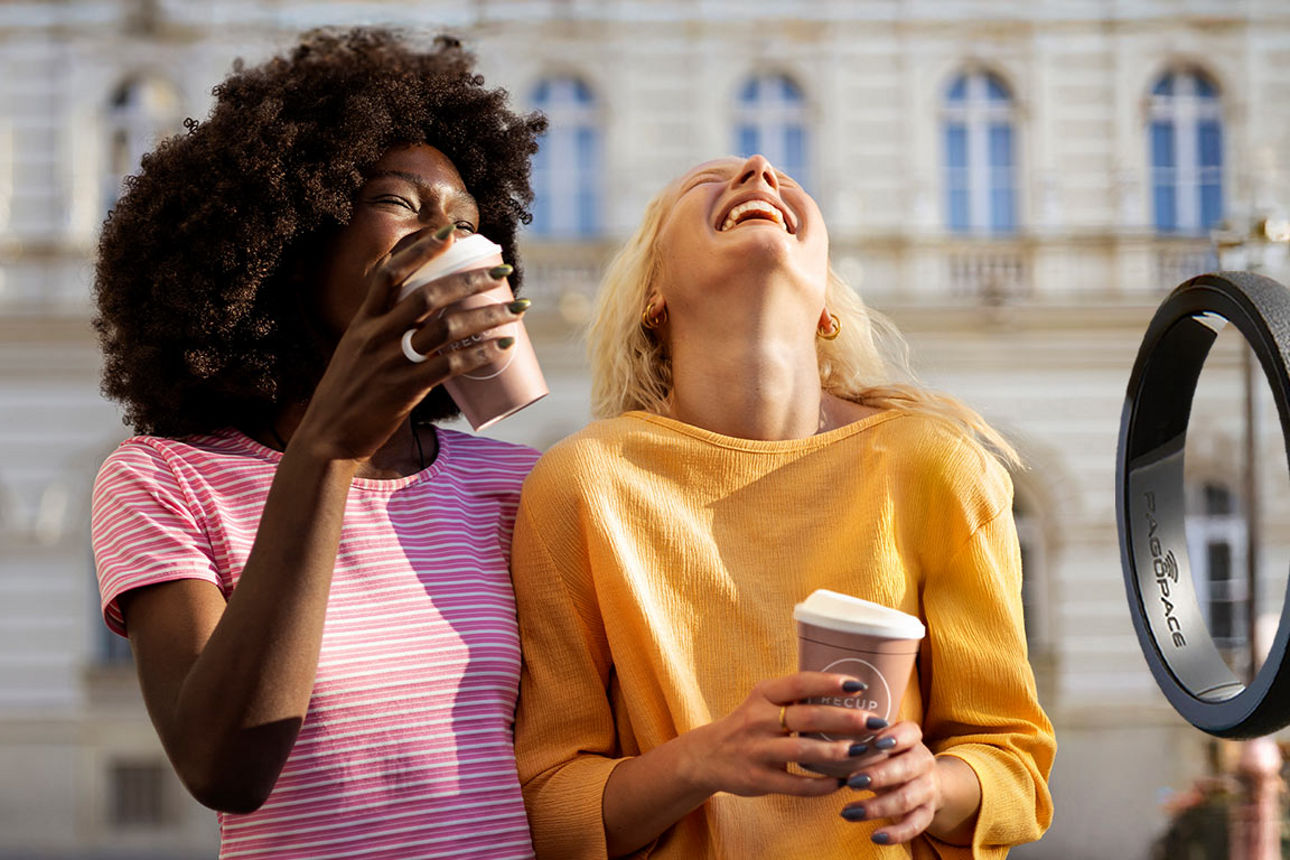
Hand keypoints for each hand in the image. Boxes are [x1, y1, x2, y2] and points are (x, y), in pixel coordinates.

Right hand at [293, 228, 524, 463]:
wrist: (326, 437)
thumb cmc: (347, 396)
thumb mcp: (356, 354)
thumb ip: (385, 337)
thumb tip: (425, 328)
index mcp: (362, 321)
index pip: (391, 272)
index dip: (421, 248)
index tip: (451, 232)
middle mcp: (376, 335)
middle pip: (430, 294)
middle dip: (471, 278)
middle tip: (503, 269)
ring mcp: (391, 361)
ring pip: (447, 327)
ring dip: (488, 314)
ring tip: (517, 308)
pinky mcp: (404, 388)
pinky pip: (450, 365)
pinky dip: (481, 353)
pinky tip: (503, 346)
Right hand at [681, 672, 884, 798]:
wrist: (708, 755)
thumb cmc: (748, 724)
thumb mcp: (763, 701)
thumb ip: (795, 696)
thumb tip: (848, 687)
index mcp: (763, 694)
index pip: (799, 683)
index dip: (829, 683)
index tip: (859, 685)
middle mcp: (758, 719)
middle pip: (807, 717)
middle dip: (844, 719)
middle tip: (875, 721)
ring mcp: (757, 750)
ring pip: (802, 751)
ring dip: (836, 752)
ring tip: (863, 752)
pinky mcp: (758, 779)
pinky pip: (794, 784)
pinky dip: (820, 785)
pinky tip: (841, 782)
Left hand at [838, 721, 946, 844]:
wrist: (922, 781)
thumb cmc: (887, 758)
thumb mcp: (878, 746)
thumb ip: (859, 743)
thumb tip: (820, 747)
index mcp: (912, 739)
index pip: (910, 732)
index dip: (896, 737)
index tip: (876, 742)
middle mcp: (923, 761)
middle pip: (907, 767)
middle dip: (879, 775)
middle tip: (850, 782)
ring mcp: (927, 788)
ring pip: (906, 798)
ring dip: (876, 807)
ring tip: (848, 812)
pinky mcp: (927, 812)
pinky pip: (915, 825)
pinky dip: (895, 833)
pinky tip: (874, 836)